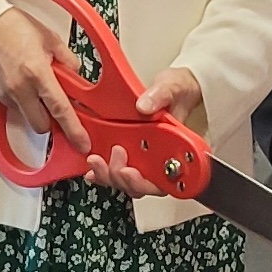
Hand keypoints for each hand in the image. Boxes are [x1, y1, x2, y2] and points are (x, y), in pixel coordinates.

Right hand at [0, 7, 89, 155]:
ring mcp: (5, 94)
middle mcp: (20, 88)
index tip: (82, 143)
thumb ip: (68, 60)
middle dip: (51, 121)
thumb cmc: (14, 27)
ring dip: (35, 110)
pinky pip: (13, 108)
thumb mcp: (51, 39)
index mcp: (38, 73)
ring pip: (26, 118)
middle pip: (41, 126)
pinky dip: (21, 101)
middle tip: (55, 104)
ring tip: (35, 87)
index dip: (74, 130)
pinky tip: (21, 83)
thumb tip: (76, 75)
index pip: (60, 109)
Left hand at [86, 67, 204, 197]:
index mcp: (175, 147)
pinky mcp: (129, 152)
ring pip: (127, 181)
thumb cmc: (179, 92)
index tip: (131, 171)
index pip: (165, 178)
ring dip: (110, 176)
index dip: (147, 181)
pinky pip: (115, 170)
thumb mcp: (173, 87)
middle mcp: (159, 157)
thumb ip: (161, 96)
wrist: (175, 87)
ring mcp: (143, 157)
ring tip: (97, 160)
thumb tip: (143, 106)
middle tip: (112, 159)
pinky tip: (92, 167)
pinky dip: (102, 173)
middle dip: (123, 179)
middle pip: (142, 185)